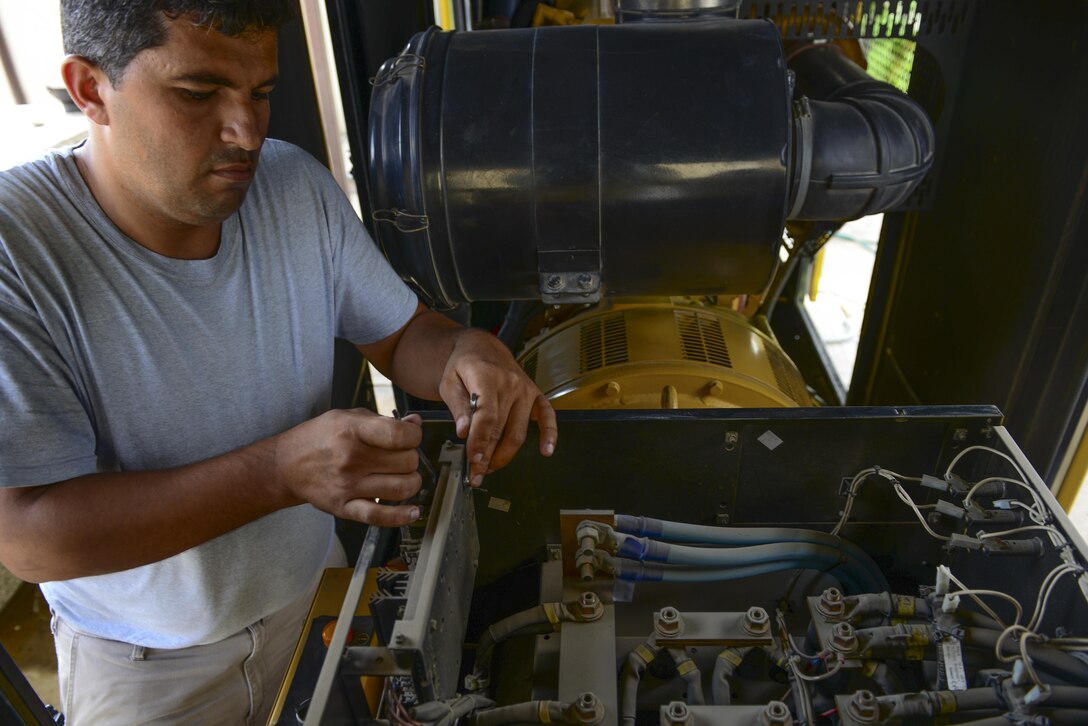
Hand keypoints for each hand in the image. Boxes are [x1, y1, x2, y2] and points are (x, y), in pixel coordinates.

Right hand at [271, 409, 422, 525]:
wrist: (285, 465)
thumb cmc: (319, 438)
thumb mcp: (347, 416)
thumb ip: (382, 420)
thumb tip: (415, 422)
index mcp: (352, 430)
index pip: (400, 435)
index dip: (415, 435)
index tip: (412, 436)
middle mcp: (350, 458)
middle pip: (406, 462)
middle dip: (412, 458)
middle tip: (402, 457)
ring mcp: (348, 486)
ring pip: (401, 488)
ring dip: (411, 483)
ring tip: (404, 477)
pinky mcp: (344, 507)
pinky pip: (379, 516)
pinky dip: (401, 516)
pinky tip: (413, 511)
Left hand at [438, 329, 556, 486]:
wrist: (481, 348)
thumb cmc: (463, 366)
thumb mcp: (449, 382)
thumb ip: (457, 406)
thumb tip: (464, 431)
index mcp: (486, 375)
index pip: (486, 415)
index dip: (480, 440)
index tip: (473, 459)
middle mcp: (510, 382)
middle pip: (501, 428)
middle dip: (487, 455)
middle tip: (475, 475)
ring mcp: (526, 389)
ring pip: (518, 431)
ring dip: (505, 455)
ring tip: (489, 469)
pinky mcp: (536, 395)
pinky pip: (547, 416)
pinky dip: (550, 434)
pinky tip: (546, 451)